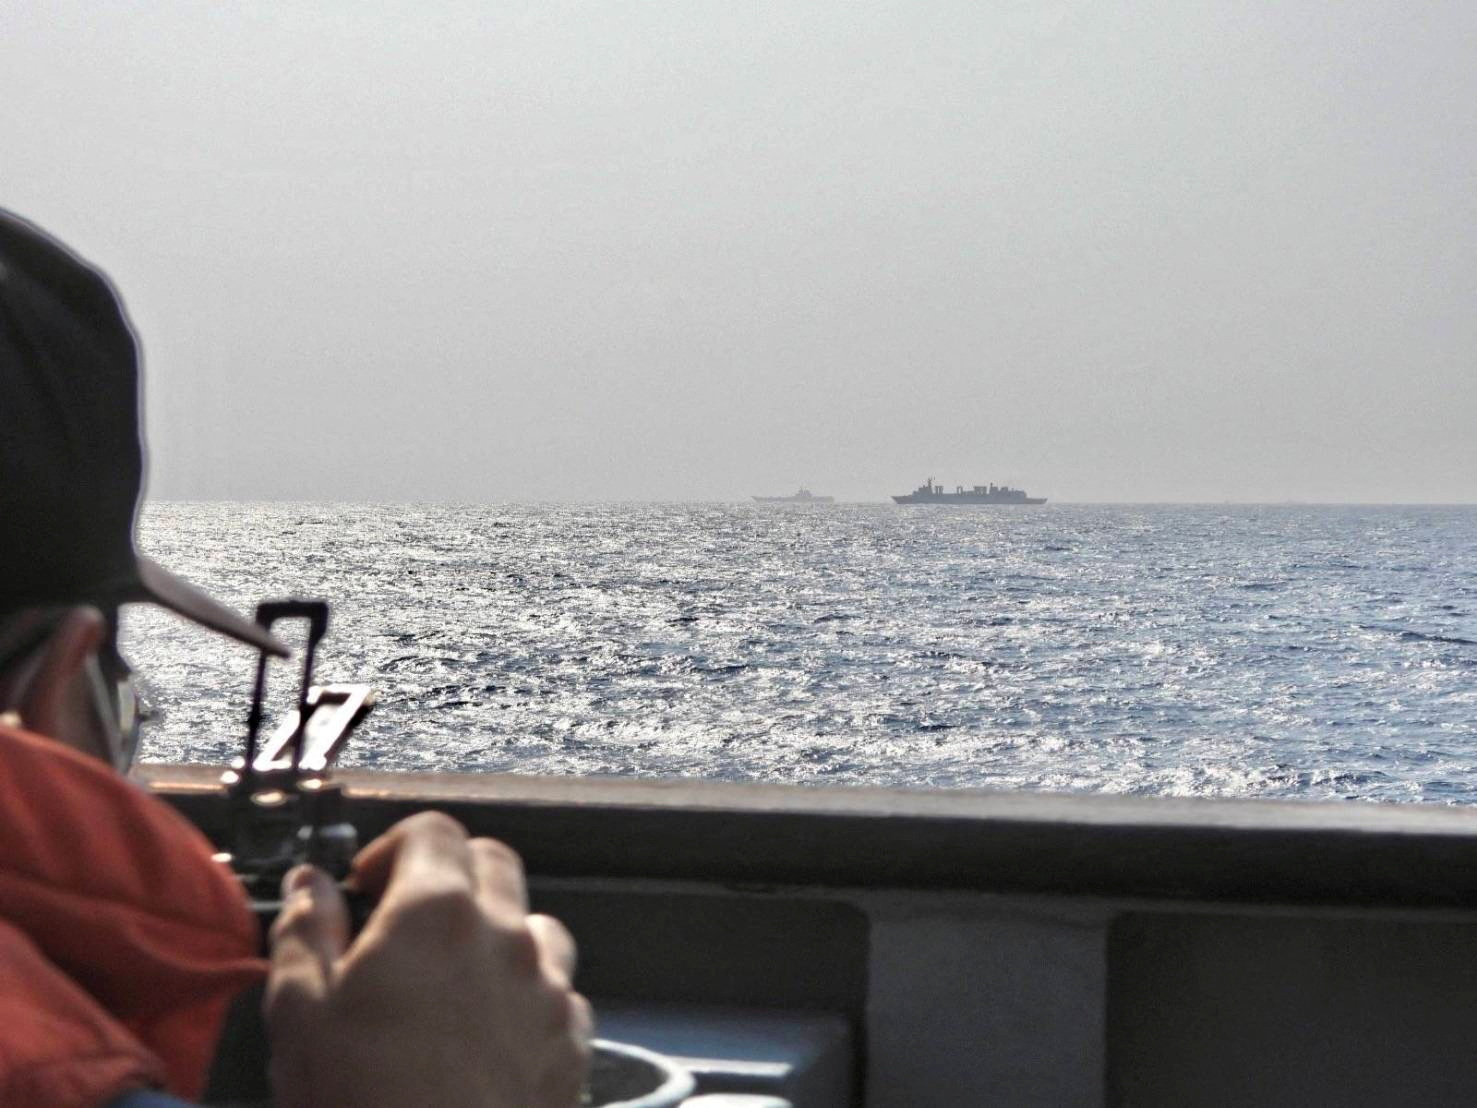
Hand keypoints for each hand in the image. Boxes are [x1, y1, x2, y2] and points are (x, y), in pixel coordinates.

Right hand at [265, 811, 592, 1107]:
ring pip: (535, 922)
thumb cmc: (364, 1105)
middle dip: (449, 874)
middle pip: (492, 862)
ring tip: (452, 979)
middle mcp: (506, 933)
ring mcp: (549, 986)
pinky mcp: (573, 1039)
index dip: (394, 847)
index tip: (366, 886)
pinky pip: (559, 989)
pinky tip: (492, 1031)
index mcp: (437, 912)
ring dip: (497, 931)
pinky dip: (528, 992)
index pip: (433, 829)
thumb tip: (310, 883)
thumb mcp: (300, 1018)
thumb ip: (306, 934)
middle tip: (405, 924)